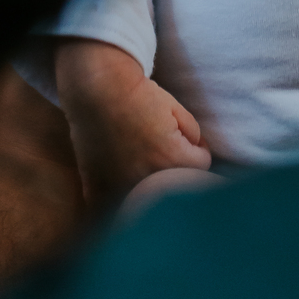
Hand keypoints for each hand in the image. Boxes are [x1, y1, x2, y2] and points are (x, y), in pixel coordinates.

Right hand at [55, 38, 211, 206]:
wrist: (96, 89)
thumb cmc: (138, 95)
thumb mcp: (176, 108)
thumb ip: (194, 134)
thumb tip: (197, 150)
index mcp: (171, 159)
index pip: (202, 166)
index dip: (198, 150)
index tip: (187, 141)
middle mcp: (148, 180)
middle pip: (176, 187)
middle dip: (177, 172)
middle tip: (165, 152)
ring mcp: (121, 187)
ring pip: (146, 201)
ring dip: (150, 188)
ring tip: (144, 164)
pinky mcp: (98, 190)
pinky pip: (111, 209)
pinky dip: (117, 199)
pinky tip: (119, 180)